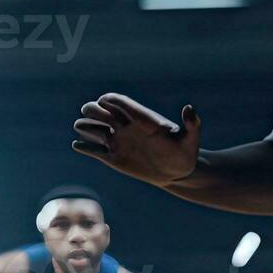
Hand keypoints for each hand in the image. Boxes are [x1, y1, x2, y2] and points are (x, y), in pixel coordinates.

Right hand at [73, 93, 201, 186]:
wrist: (177, 172)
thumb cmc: (185, 153)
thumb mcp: (190, 139)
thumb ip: (191, 123)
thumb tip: (189, 108)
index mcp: (139, 118)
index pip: (118, 102)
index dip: (108, 99)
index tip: (104, 102)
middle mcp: (124, 126)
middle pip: (98, 110)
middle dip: (92, 111)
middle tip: (99, 122)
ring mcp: (116, 141)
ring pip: (90, 127)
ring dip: (85, 127)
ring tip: (93, 135)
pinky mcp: (111, 157)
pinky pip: (91, 149)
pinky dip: (83, 147)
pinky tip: (81, 146)